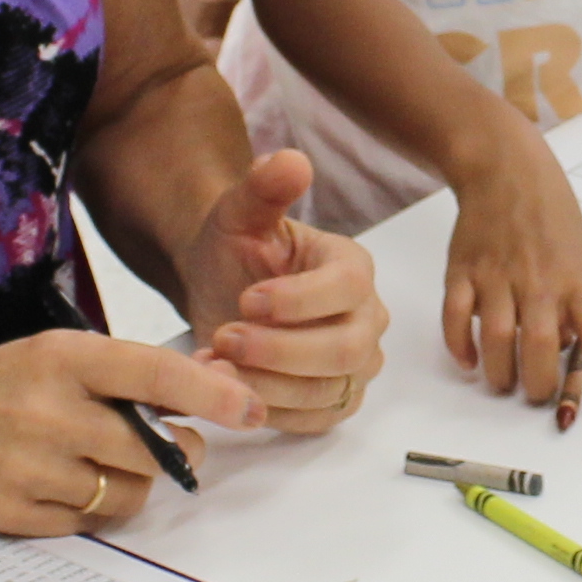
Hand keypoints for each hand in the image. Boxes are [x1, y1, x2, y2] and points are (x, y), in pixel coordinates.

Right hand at [0, 331, 256, 536]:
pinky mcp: (15, 513)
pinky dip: (92, 507)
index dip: (211, 395)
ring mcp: (29, 467)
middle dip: (175, 451)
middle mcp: (47, 411)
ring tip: (97, 460)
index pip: (155, 374)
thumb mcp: (54, 356)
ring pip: (127, 493)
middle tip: (169, 445)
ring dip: (131, 483)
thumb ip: (122, 377)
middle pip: (152, 449)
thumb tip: (203, 401)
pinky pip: (90, 522)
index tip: (250, 408)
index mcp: (62, 359)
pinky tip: (62, 482)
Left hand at [179, 149, 388, 436]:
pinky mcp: (335, 402)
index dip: (299, 301)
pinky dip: (268, 409)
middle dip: (279, 350)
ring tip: (214, 364)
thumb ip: (264, 187)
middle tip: (223, 337)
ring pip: (327, 391)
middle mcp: (367, 318)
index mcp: (353, 267)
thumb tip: (291, 161)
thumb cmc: (235, 251)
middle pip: (346, 349)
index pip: (349, 288)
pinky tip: (229, 388)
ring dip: (265, 383)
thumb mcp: (239, 214)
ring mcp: (356, 366)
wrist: (219, 290)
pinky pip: (313, 420)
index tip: (247, 301)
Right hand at [439, 137, 581, 413]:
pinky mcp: (462, 272)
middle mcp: (539, 282)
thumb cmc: (551, 217)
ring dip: (501, 375)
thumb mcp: (580, 258)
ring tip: (504, 383)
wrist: (505, 172)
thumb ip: (576, 304)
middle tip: (536, 396)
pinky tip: (470, 360)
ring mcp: (497, 277)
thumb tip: (567, 351)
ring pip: (498, 342)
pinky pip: (457, 320)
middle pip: (541, 350)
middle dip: (540, 387)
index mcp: (576, 280)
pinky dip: (461, 348)